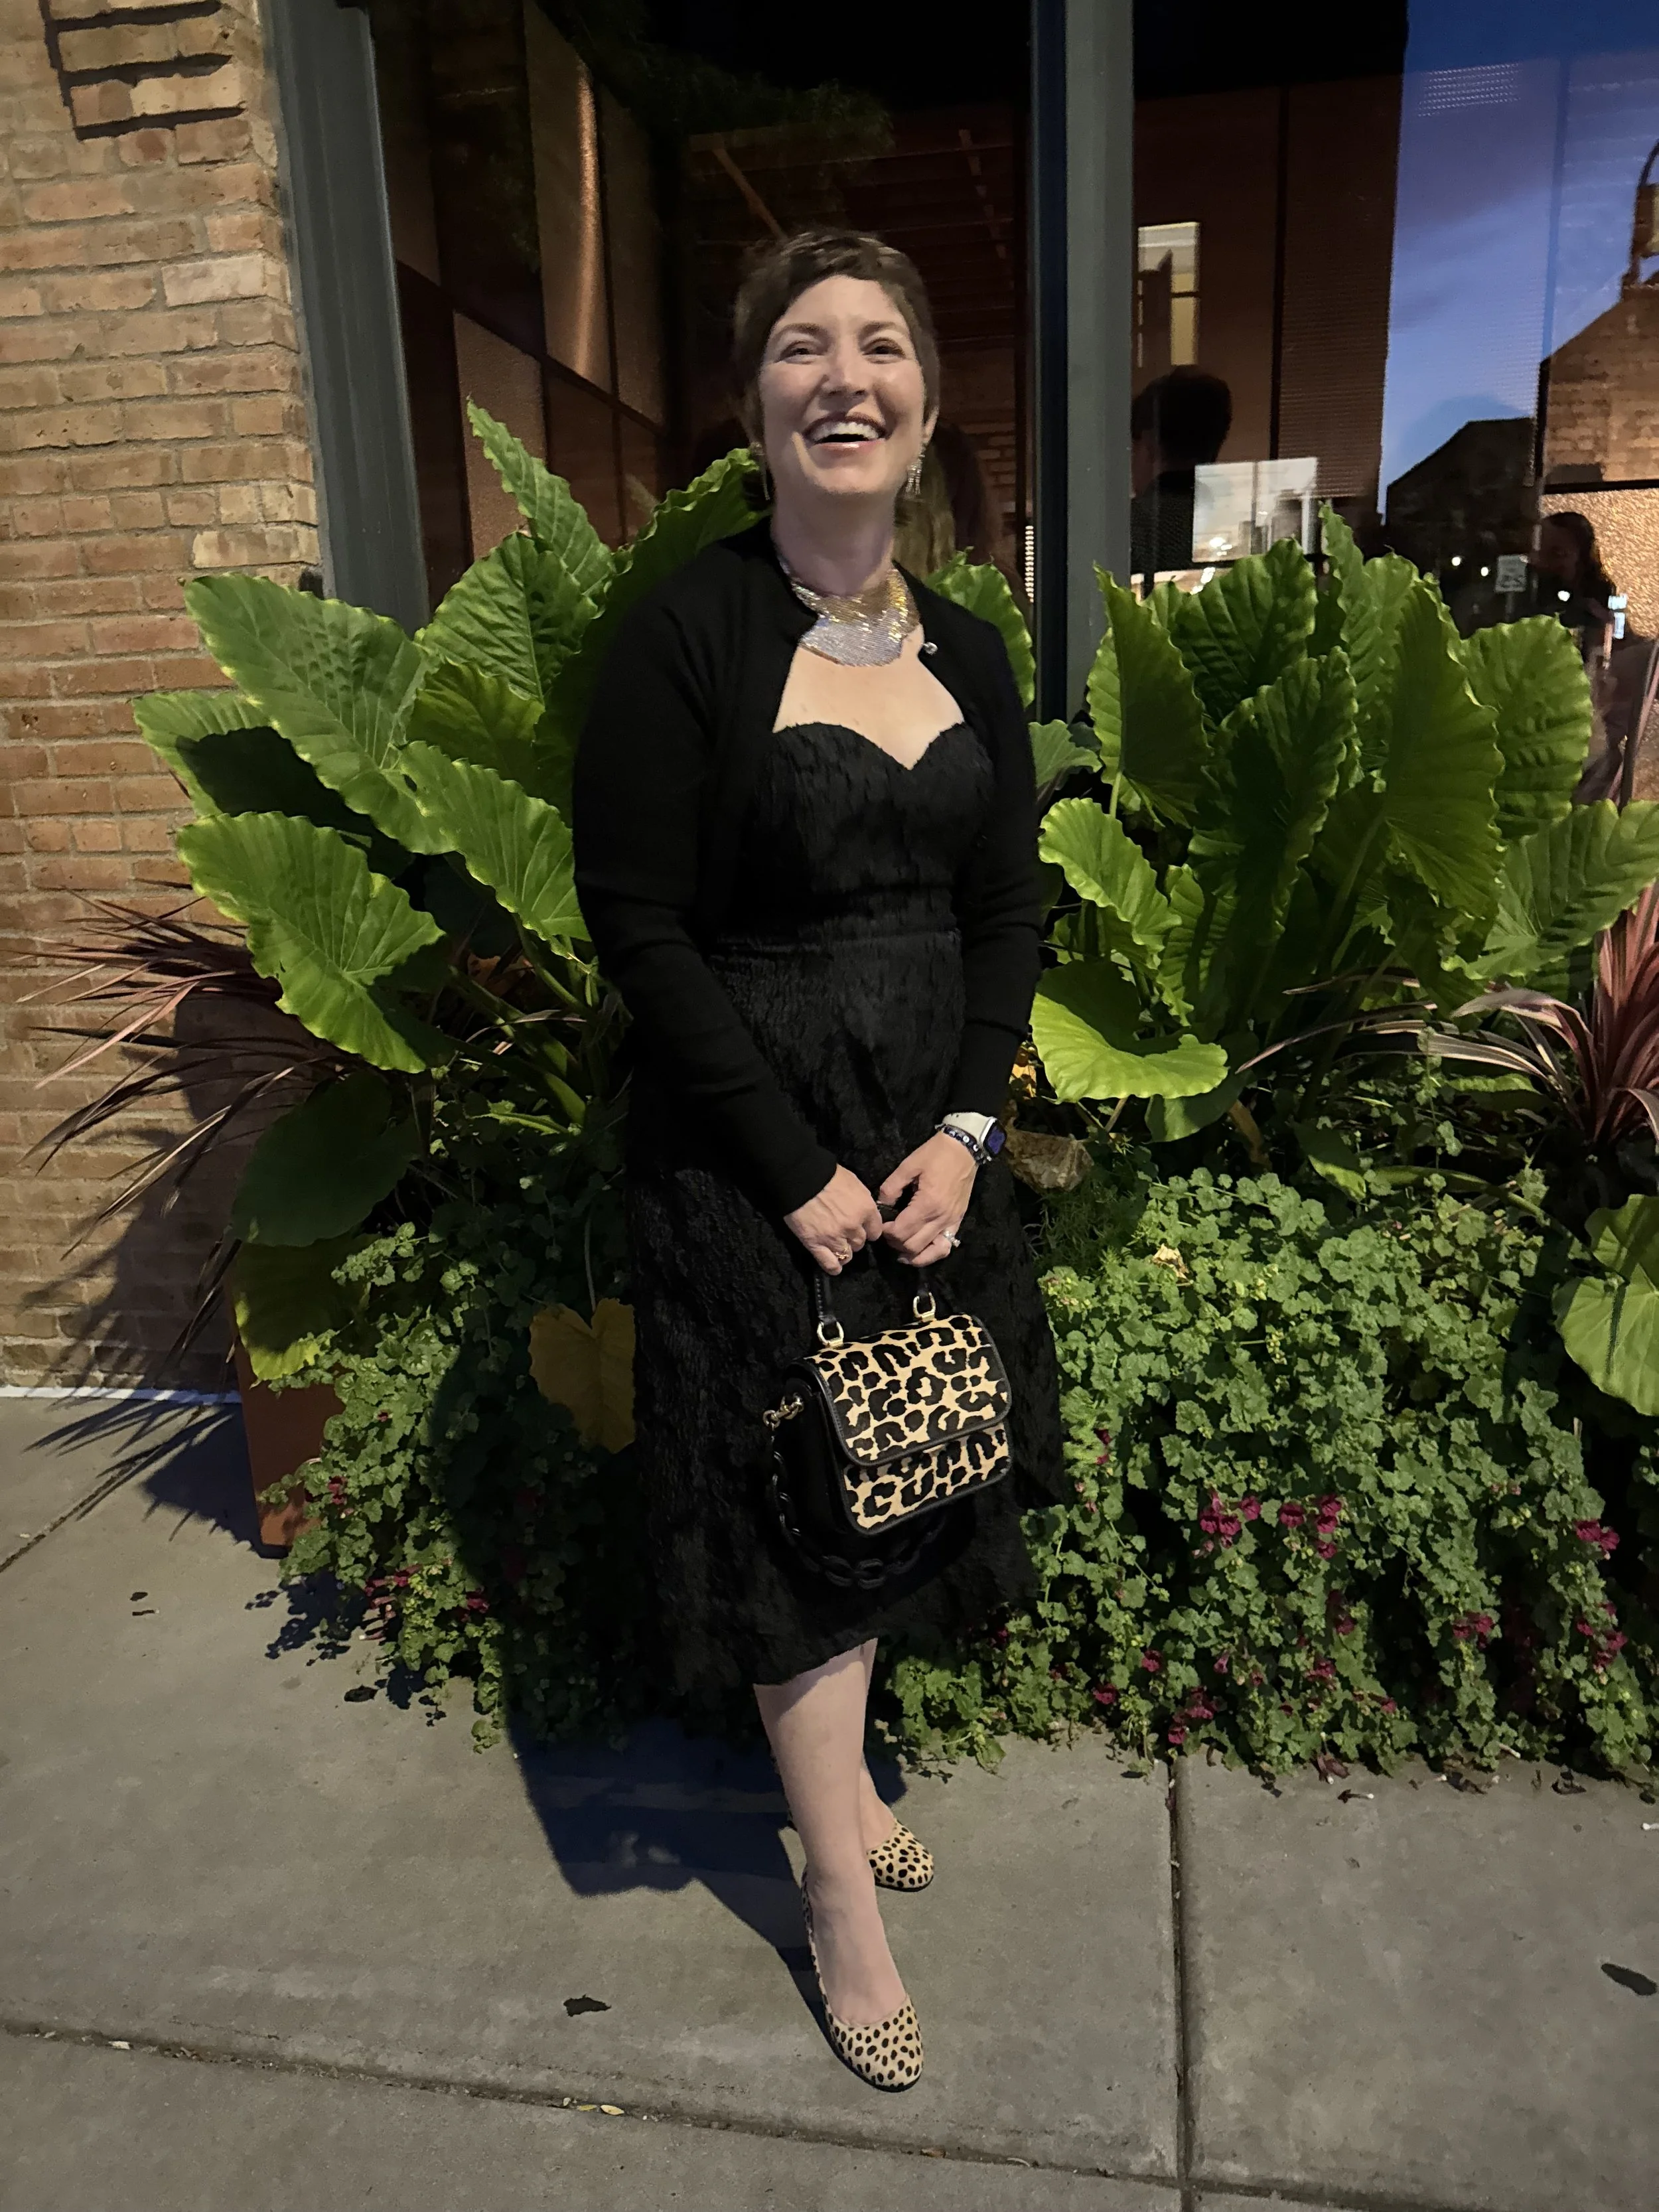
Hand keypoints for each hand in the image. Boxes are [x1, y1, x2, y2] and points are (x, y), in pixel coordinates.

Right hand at [785, 1165, 883, 1275]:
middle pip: (860, 1243)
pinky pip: (830, 1264)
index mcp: (866, 1209)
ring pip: (847, 1255)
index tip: (862, 1228)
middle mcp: (854, 1227)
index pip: (875, 1231)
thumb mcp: (854, 1183)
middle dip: (854, 1238)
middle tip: (844, 1231)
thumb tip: (864, 1211)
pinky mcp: (816, 1244)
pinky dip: (834, 1268)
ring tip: (837, 1245)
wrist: (801, 1177)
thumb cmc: (827, 1175)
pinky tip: (835, 1267)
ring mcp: (835, 1238)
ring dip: (844, 1251)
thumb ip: (862, 1201)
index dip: (868, 1230)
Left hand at [878, 1131, 975, 1266]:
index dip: (886, 1232)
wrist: (964, 1148)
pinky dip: (931, 1254)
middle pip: (913, 1245)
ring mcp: (952, 1222)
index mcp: (927, 1203)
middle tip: (888, 1232)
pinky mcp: (958, 1221)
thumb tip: (880, 1206)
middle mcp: (941, 1217)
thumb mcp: (908, 1166)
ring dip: (912, 1254)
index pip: (901, 1231)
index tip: (880, 1224)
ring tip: (900, 1249)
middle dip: (895, 1243)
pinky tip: (920, 1252)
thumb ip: (891, 1188)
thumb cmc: (935, 1154)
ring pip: (930, 1252)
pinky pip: (946, 1247)